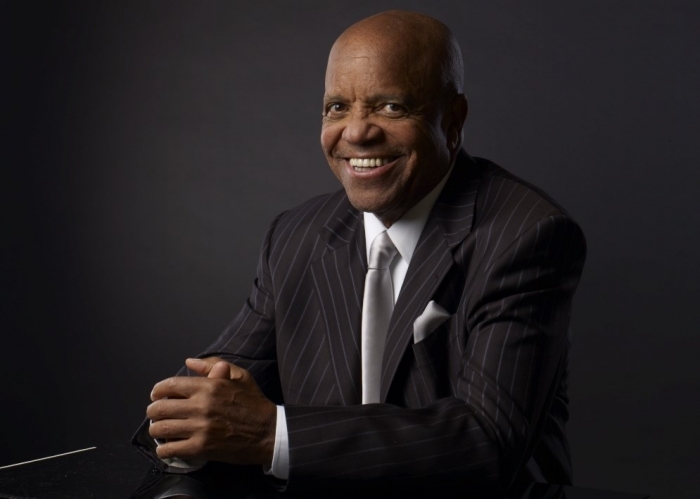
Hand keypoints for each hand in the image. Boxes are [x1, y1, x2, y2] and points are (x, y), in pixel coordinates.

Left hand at [147, 357, 275, 465]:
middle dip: (153, 412)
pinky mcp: (201, 448)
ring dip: (156, 430)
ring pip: (161, 429)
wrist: (269, 432)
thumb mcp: (240, 376)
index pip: (169, 385)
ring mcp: (200, 428)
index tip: (156, 395)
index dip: (157, 390)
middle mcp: (201, 406)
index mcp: (209, 386)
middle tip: (155, 415)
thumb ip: (214, 365)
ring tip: (160, 430)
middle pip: (160, 408)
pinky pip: (170, 449)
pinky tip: (167, 447)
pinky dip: (164, 449)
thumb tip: (189, 362)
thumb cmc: (254, 404)